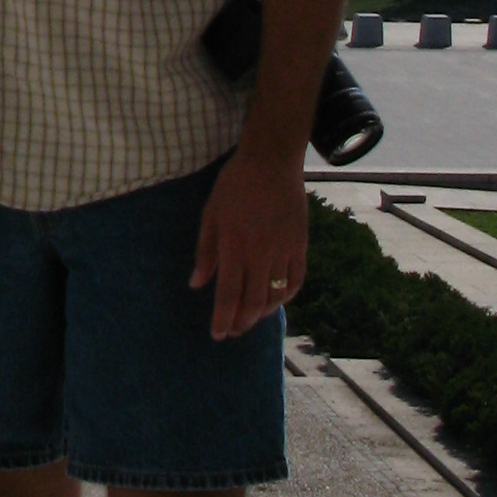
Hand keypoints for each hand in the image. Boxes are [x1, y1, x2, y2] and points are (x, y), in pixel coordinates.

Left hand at [190, 144, 309, 339]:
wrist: (271, 161)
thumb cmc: (235, 186)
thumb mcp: (210, 215)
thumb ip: (205, 252)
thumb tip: (196, 284)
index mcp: (233, 248)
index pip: (228, 296)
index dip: (223, 320)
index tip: (218, 335)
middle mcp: (259, 255)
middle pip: (253, 303)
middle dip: (242, 323)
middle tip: (233, 331)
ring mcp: (283, 251)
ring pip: (276, 296)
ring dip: (263, 313)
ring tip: (252, 318)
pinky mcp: (300, 245)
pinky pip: (296, 280)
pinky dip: (287, 296)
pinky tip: (277, 300)